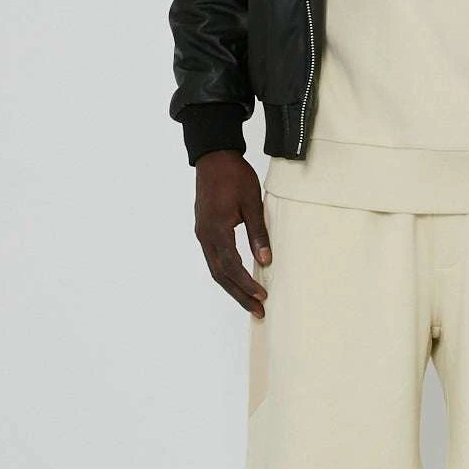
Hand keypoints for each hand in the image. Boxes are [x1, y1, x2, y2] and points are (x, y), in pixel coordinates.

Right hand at [194, 151, 271, 317]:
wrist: (213, 156)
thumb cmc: (234, 175)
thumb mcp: (252, 202)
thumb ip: (258, 233)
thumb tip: (266, 261)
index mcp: (217, 229)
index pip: (232, 266)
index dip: (247, 284)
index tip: (263, 297)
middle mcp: (205, 235)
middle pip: (221, 275)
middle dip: (240, 295)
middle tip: (258, 311)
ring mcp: (202, 233)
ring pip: (215, 269)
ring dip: (233, 287)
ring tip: (250, 302)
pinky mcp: (204, 230)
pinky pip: (214, 259)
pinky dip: (226, 273)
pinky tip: (239, 280)